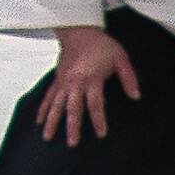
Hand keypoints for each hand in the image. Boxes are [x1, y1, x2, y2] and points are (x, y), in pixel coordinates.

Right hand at [34, 26, 138, 143]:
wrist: (79, 30)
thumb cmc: (100, 44)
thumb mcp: (120, 58)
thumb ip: (129, 78)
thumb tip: (136, 96)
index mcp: (91, 78)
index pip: (95, 103)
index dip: (98, 119)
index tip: (101, 134)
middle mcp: (75, 81)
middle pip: (72, 107)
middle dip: (72, 126)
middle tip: (73, 143)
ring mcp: (63, 81)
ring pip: (56, 104)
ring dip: (51, 121)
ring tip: (47, 137)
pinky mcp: (57, 80)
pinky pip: (48, 96)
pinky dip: (43, 109)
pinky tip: (39, 121)